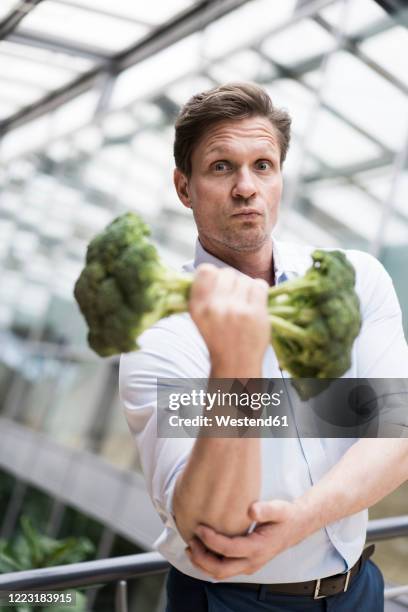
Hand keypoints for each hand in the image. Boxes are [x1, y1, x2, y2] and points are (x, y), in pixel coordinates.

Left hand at [186, 499, 311, 579]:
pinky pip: (224, 570)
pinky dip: (209, 564)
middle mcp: (252, 561)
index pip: (229, 550)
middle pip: (221, 569)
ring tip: (191, 547)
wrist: (295, 528)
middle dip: (201, 558)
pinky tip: (201, 550)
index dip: (211, 540)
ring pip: (220, 574)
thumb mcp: (279, 509)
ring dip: (203, 564)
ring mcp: (249, 565)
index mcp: (258, 548)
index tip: (199, 527)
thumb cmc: (285, 517)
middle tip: (190, 541)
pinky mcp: (246, 564)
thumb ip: (266, 509)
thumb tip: (251, 510)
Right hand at [189, 264, 269, 376]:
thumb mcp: (200, 318)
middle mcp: (215, 307)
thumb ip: (203, 295)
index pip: (205, 271)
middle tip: (234, 296)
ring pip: (244, 279)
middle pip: (227, 273)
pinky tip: (254, 303)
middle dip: (232, 281)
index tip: (218, 282)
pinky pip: (259, 285)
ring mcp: (236, 310)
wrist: (236, 364)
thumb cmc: (218, 339)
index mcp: (198, 307)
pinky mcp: (255, 313)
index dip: (214, 273)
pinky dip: (259, 291)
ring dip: (246, 287)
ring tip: (244, 302)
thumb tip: (209, 270)